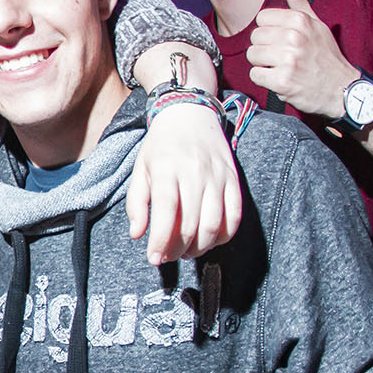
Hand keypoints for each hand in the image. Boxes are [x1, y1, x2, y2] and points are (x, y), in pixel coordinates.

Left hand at [128, 102, 242, 263]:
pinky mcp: (234, 179)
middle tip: (169, 256)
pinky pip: (235, 215)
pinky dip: (224, 235)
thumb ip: (137, 203)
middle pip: (191, 223)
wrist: (190, 114)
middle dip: (179, 249)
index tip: (154, 259)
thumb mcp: (140, 169)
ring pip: (214, 223)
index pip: (166, 211)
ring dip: (201, 247)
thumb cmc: (161, 146)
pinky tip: (210, 241)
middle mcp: (194, 172)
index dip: (160, 240)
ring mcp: (217, 176)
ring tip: (188, 251)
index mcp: (167, 169)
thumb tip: (137, 234)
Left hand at [244, 0, 359, 119]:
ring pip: (252, 56)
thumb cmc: (325, 54)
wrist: (342, 89)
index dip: (270, 31)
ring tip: (283, 68)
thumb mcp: (315, 21)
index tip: (284, 40)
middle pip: (254, 38)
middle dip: (265, 48)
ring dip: (264, 65)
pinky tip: (282, 80)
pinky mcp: (282, 81)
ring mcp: (288, 60)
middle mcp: (293, 37)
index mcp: (300, 20)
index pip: (261, 19)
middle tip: (284, 57)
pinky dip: (265, 80)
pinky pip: (255, 75)